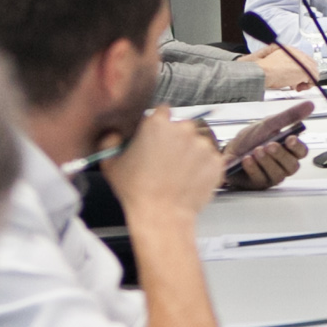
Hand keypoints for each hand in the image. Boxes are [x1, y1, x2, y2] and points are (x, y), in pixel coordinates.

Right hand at [105, 108, 224, 222]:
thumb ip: (111, 140)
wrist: (162, 215)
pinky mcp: (216, 160)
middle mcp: (183, 129)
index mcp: (157, 124)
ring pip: (198, 141)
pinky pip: (211, 158)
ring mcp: (203, 145)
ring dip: (191, 151)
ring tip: (178, 171)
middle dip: (176, 138)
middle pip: (182, 126)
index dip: (159, 123)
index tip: (158, 134)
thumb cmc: (137, 191)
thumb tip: (114, 133)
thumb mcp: (111, 162)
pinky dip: (204, 166)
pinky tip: (189, 178)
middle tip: (166, 158)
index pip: (162, 111)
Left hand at [221, 103, 312, 190]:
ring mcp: (272, 175)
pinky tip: (247, 160)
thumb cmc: (251, 139)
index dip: (297, 147)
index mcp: (289, 150)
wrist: (228, 149)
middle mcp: (283, 165)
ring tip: (256, 151)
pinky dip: (253, 168)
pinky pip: (260, 179)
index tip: (290, 139)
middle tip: (270, 145)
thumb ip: (289, 116)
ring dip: (267, 162)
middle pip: (291, 166)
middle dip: (281, 155)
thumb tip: (310, 105)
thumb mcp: (269, 124)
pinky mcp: (258, 183)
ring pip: (277, 174)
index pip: (301, 152)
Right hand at [253, 43, 316, 90]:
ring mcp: (303, 61)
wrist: (261, 71)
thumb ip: (285, 65)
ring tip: (297, 86)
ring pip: (313, 71)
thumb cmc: (263, 69)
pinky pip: (314, 79)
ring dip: (305, 81)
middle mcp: (298, 53)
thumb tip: (290, 74)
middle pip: (310, 64)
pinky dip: (308, 85)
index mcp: (290, 50)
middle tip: (296, 83)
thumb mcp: (274, 62)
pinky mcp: (305, 70)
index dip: (300, 70)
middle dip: (304, 75)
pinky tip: (298, 88)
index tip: (295, 77)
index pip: (302, 59)